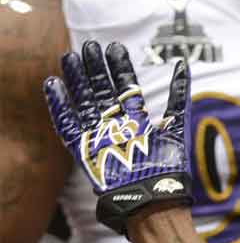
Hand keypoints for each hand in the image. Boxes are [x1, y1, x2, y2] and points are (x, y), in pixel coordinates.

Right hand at [43, 41, 192, 234]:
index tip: (114, 47)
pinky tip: (53, 85)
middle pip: (102, 91)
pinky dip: (60, 106)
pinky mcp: (84, 150)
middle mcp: (117, 125)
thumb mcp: (177, 125)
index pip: (126, 87)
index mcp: (137, 119)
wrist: (154, 197)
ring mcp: (99, 136)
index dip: (119, 68)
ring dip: (77, 80)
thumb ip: (179, 95)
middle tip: (88, 45)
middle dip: (96, 69)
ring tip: (69, 57)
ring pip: (84, 102)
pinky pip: (68, 125)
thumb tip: (184, 64)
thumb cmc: (168, 166)